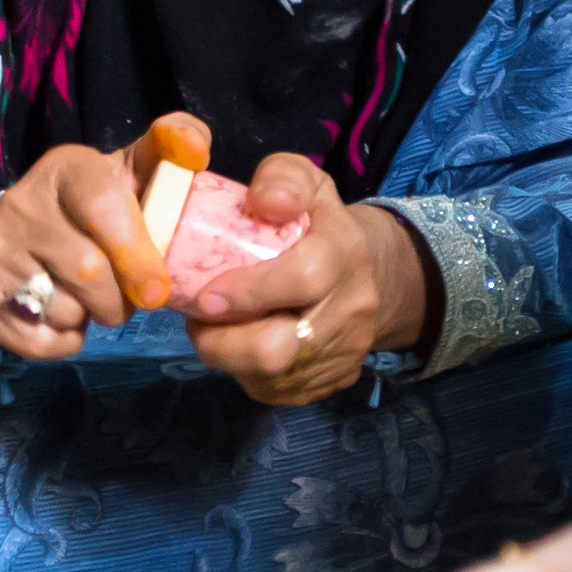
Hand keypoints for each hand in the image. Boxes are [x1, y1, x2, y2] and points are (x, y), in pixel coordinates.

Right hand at [0, 119, 187, 359]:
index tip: (158, 291)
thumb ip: (171, 145)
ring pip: (61, 309)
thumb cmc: (98, 202)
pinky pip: (34, 340)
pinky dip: (62, 342)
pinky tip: (66, 320)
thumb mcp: (132, 167)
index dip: (135, 253)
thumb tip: (195, 149)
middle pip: (86, 271)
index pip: (101, 206)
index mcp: (67, 169)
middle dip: (120, 298)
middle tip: (128, 296)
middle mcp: (21, 203)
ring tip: (90, 299)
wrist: (22, 229)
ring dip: (89, 318)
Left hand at [185, 156, 417, 406]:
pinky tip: (241, 346)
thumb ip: (282, 179)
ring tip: (215, 329)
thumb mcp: (306, 184)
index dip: (247, 293)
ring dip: (229, 357)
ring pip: (272, 377)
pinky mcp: (334, 381)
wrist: (371, 273)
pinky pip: (278, 392)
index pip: (301, 279)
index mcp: (343, 253)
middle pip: (278, 349)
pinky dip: (247, 373)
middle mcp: (351, 308)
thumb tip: (264, 202)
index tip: (206, 294)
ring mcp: (345, 351)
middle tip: (199, 320)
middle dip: (223, 342)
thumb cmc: (319, 224)